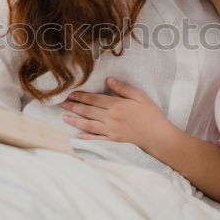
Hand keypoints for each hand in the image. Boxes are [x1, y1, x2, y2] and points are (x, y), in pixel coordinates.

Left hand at [60, 77, 175, 153]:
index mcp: (117, 106)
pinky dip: (86, 137)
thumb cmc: (150, 113)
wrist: (156, 135)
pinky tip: (77, 135)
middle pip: (88, 111)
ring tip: (64, 117)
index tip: (71, 93)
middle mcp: (111, 118)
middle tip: (63, 103)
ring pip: (89, 125)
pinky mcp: (113, 139)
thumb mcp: (139, 96)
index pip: (94, 99)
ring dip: (75, 121)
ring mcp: (111, 130)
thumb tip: (108, 80)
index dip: (81, 96)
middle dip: (74, 107)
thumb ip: (123, 88)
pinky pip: (97, 138)